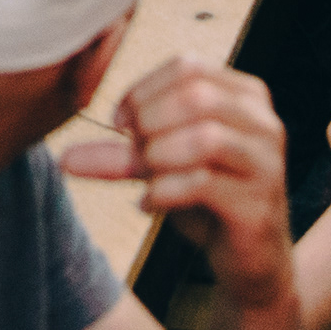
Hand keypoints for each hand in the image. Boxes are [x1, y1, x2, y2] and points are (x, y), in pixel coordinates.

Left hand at [58, 58, 294, 311]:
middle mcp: (263, 121)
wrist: (250, 262)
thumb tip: (64, 159)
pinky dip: (164, 191)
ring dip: (158, 156)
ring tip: (143, 178)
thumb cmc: (208, 202)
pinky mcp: (260, 202)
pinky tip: (147, 204)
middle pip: (196, 95)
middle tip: (133, 153)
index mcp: (244, 95)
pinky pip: (204, 183)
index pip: (187, 66)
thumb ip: (121, 154)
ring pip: (205, 136)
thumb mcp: (162, 167)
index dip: (142, 91)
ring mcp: (267, 161)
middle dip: (150, 122)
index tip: (119, 124)